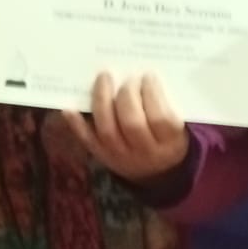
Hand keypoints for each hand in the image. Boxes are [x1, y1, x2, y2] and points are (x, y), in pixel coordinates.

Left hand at [63, 72, 190, 183]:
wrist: (156, 174)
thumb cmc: (168, 139)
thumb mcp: (177, 128)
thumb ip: (166, 105)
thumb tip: (145, 74)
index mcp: (169, 143)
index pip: (160, 118)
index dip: (153, 94)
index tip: (148, 76)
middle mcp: (145, 151)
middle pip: (132, 122)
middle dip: (128, 94)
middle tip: (128, 78)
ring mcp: (120, 155)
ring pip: (107, 129)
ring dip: (103, 100)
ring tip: (104, 78)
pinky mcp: (102, 156)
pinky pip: (87, 140)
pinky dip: (76, 124)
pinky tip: (70, 107)